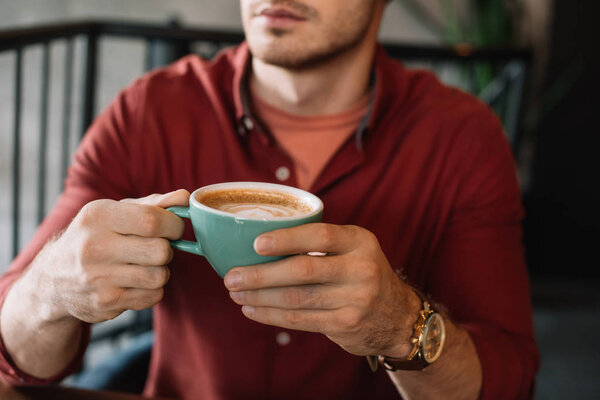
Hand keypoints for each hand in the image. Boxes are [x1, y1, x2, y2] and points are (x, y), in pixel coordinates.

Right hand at [29, 190, 187, 323]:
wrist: (54, 278)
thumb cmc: (96, 236)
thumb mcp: (117, 212)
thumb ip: (154, 204)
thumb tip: (185, 197)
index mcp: (98, 216)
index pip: (152, 220)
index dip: (173, 225)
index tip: (173, 227)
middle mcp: (93, 247)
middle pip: (160, 251)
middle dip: (167, 248)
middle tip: (156, 247)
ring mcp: (97, 278)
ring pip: (159, 276)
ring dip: (160, 270)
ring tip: (144, 264)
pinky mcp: (105, 303)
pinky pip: (152, 296)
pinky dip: (152, 289)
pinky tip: (134, 281)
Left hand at [224, 223, 420, 356]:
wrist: (399, 317)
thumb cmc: (363, 274)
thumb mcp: (354, 250)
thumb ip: (320, 245)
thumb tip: (260, 243)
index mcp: (359, 241)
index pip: (320, 235)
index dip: (286, 239)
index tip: (255, 244)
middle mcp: (360, 269)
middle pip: (302, 270)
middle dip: (260, 274)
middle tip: (231, 277)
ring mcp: (355, 299)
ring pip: (296, 298)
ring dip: (260, 297)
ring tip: (236, 294)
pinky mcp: (346, 324)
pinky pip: (300, 319)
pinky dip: (271, 315)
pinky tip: (252, 310)